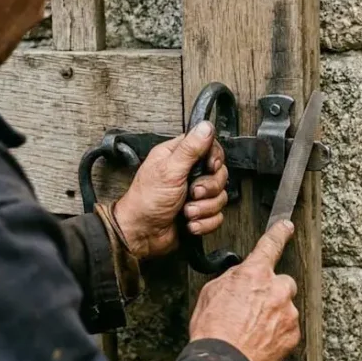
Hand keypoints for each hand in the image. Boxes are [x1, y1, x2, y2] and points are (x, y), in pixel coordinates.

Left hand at [113, 121, 228, 259]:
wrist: (141, 234)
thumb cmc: (146, 202)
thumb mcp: (169, 171)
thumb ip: (190, 149)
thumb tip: (205, 126)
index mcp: (178, 156)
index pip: (209, 147)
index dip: (214, 158)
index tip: (209, 167)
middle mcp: (188, 173)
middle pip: (219, 174)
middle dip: (208, 189)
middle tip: (192, 192)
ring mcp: (194, 194)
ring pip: (220, 197)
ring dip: (203, 208)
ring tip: (186, 211)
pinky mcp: (199, 213)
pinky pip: (216, 216)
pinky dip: (204, 222)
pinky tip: (189, 222)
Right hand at [189, 221, 299, 360]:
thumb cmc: (213, 330)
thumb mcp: (211, 293)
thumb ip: (232, 279)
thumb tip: (240, 278)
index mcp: (254, 274)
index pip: (270, 245)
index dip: (279, 233)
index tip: (286, 227)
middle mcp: (276, 289)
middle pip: (282, 283)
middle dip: (271, 292)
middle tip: (253, 309)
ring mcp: (287, 313)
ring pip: (285, 308)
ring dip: (273, 315)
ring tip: (251, 330)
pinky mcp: (292, 335)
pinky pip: (287, 328)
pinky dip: (276, 333)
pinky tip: (258, 340)